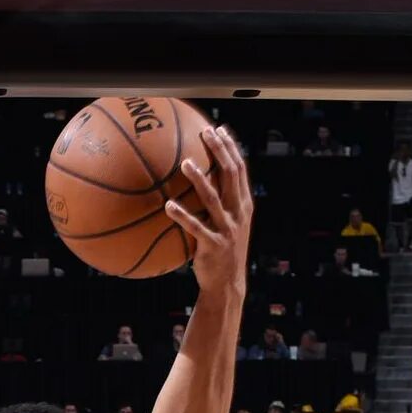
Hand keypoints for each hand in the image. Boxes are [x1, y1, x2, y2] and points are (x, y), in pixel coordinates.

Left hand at [167, 124, 252, 297]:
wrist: (227, 284)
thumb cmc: (222, 251)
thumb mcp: (227, 224)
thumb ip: (220, 203)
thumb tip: (199, 180)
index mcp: (243, 205)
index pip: (240, 169)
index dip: (231, 147)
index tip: (219, 128)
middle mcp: (239, 213)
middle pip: (231, 175)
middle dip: (220, 151)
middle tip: (205, 133)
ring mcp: (227, 228)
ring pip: (213, 198)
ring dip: (199, 179)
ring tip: (185, 163)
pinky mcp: (213, 245)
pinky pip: (195, 227)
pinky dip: (181, 215)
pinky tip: (167, 205)